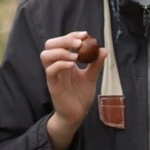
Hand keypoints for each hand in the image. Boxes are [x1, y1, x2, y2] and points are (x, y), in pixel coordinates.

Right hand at [40, 31, 106, 149]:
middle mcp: (57, 65)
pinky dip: (60, 64)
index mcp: (65, 61)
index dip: (72, 35)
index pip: (62, 42)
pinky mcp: (52, 85)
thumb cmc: (80, 96)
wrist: (77, 114)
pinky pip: (50, 71)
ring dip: (60, 51)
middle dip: (64, 40)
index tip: (85, 35)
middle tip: (79, 43)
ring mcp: (53, 75)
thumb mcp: (91, 77)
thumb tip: (103, 50)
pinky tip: (72, 65)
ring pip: (45, 55)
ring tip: (76, 56)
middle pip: (50, 45)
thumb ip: (96, 64)